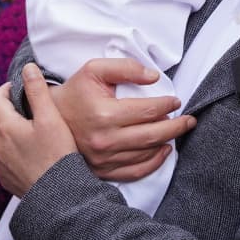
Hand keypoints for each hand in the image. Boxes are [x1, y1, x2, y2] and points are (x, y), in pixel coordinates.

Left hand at [0, 64, 82, 195]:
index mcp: (5, 127)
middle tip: (18, 105)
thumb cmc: (56, 156)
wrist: (58, 196)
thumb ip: (37, 90)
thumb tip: (28, 68)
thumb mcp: (51, 118)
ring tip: (18, 126)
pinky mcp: (3, 177)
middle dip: (0, 107)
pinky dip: (2, 147)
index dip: (5, 90)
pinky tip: (19, 149)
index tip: (17, 88)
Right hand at [54, 58, 194, 181]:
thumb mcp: (94, 69)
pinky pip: (135, 171)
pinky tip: (164, 151)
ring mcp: (104, 159)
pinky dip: (154, 162)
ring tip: (178, 130)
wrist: (50, 118)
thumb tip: (154, 77)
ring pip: (146, 153)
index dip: (166, 104)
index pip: (147, 111)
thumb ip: (125, 67)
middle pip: (152, 135)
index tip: (175, 100)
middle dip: (176, 126)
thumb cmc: (75, 92)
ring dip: (167, 142)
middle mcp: (105, 140)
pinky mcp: (103, 170)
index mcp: (104, 114)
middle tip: (189, 119)